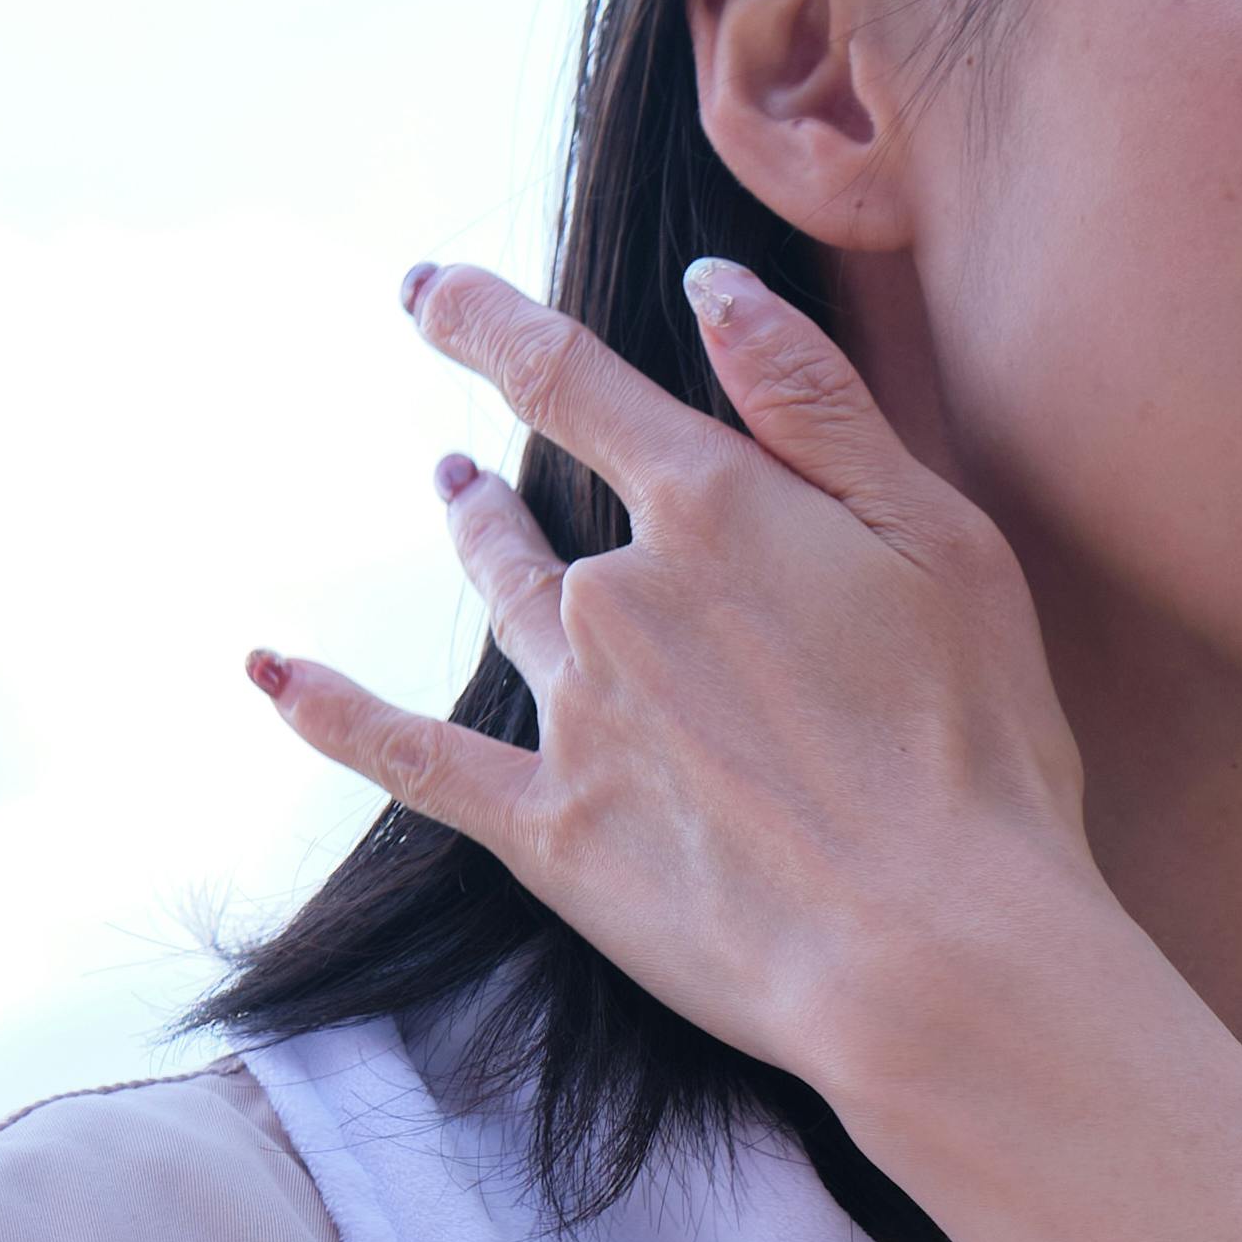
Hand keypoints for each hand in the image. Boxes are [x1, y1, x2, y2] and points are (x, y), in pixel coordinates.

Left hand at [250, 254, 1100, 1130]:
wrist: (934, 957)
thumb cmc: (975, 749)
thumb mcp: (940, 545)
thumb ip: (815, 407)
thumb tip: (707, 284)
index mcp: (717, 510)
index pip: (569, 378)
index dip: (487, 320)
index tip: (429, 287)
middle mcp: (621, 599)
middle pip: (541, 515)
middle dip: (505, 475)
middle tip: (465, 457)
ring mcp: (576, 719)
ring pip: (500, 604)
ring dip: (472, 543)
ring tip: (452, 497)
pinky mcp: (552, 833)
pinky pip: (411, 755)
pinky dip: (329, 709)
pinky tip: (266, 668)